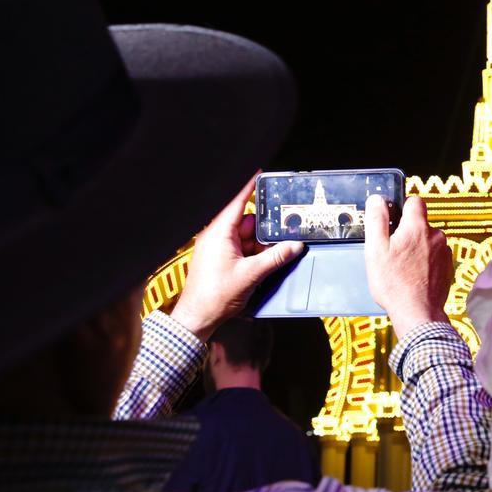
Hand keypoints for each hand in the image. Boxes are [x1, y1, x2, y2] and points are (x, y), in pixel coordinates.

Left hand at [170, 176, 303, 340]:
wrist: (198, 318)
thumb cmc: (213, 296)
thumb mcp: (251, 274)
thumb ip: (276, 258)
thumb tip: (294, 246)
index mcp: (219, 233)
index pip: (236, 202)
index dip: (248, 187)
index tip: (259, 174)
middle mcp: (217, 238)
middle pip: (248, 222)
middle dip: (264, 231)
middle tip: (281, 235)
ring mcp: (218, 249)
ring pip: (247, 238)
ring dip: (260, 247)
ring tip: (271, 257)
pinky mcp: (221, 260)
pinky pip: (243, 250)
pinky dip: (255, 256)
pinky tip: (263, 265)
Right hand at [364, 195, 451, 341]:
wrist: (418, 312)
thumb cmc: (394, 283)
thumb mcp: (375, 249)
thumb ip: (377, 220)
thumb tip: (377, 200)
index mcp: (417, 227)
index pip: (415, 201)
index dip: (402, 208)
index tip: (393, 221)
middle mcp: (436, 235)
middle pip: (420, 224)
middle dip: (408, 233)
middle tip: (393, 252)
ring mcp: (444, 252)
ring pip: (428, 241)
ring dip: (417, 248)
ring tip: (403, 267)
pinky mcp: (448, 267)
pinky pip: (435, 257)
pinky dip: (426, 262)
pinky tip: (415, 276)